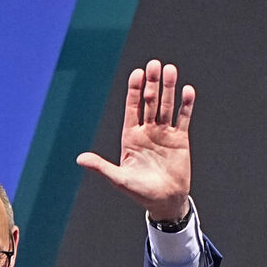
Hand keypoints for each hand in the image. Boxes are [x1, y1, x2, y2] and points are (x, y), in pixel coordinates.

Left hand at [75, 60, 194, 220]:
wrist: (165, 201)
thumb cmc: (140, 191)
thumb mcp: (118, 179)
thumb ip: (101, 167)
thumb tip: (80, 159)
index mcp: (131, 137)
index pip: (131, 108)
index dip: (134, 91)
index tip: (136, 74)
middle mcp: (147, 131)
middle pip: (149, 102)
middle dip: (152, 84)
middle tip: (154, 65)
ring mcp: (164, 133)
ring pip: (166, 106)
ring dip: (169, 88)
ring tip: (170, 70)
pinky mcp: (180, 139)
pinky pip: (183, 118)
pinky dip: (186, 105)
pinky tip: (187, 90)